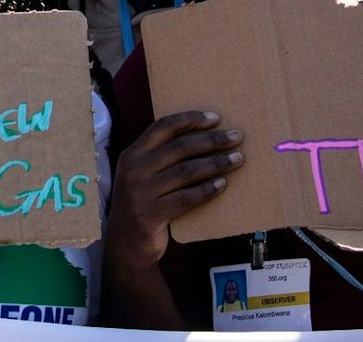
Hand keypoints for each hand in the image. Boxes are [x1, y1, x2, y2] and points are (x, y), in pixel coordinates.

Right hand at [107, 111, 243, 271]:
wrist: (125, 243)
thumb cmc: (141, 203)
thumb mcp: (140, 175)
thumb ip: (160, 158)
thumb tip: (200, 138)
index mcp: (132, 154)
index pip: (163, 127)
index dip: (190, 120)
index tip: (215, 118)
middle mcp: (134, 169)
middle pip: (180, 147)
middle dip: (212, 140)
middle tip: (236, 137)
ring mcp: (142, 192)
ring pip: (187, 171)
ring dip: (216, 163)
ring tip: (237, 159)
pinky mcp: (152, 214)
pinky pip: (187, 198)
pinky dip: (207, 190)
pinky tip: (223, 185)